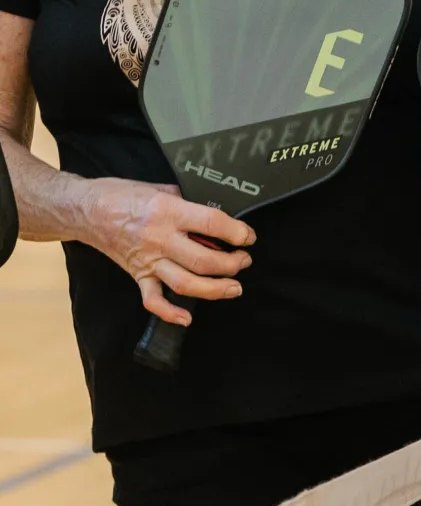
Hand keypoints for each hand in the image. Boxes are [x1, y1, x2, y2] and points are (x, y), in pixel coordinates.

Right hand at [80, 178, 254, 325]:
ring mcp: (148, 260)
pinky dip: (170, 313)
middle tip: (244, 261)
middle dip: (232, 264)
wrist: (87, 210)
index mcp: (169, 211)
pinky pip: (153, 301)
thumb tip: (214, 211)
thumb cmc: (123, 194)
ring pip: (186, 284)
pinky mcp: (137, 275)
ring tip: (234, 287)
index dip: (236, 232)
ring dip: (214, 289)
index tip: (248, 236)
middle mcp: (160, 238)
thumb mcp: (161, 187)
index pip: (212, 224)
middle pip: (204, 260)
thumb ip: (187, 200)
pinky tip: (187, 317)